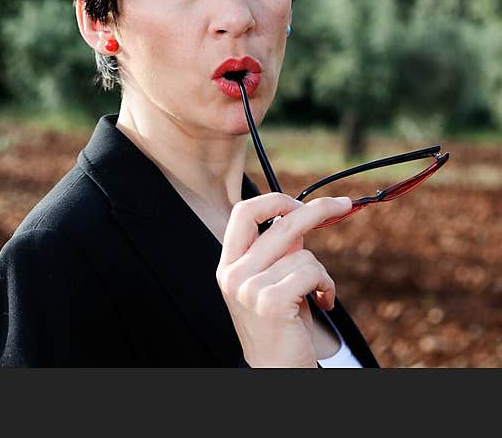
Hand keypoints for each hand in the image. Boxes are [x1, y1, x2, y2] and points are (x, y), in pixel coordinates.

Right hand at [216, 193, 351, 367]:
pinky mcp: (270, 301)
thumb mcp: (273, 284)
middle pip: (280, 223)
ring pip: (303, 254)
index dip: (274, 201)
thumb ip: (280, 253)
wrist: (276, 371)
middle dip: (317, 210)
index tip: (299, 202)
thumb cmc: (280, 328)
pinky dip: (326, 286)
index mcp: (229, 265)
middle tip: (343, 205)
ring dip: (321, 272)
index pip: (243, 213)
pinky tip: (323, 302)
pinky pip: (312, 273)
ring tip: (318, 293)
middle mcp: (233, 273)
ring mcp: (249, 287)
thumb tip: (302, 219)